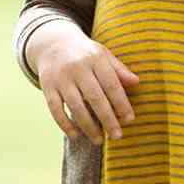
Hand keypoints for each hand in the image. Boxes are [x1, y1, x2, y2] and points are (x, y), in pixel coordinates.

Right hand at [27, 22, 139, 145]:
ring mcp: (61, 78)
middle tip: (117, 136)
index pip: (111, 84)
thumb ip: (119, 70)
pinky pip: (55, 109)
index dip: (121, 103)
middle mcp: (77, 67)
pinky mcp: (47, 86)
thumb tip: (137, 83)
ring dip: (88, 126)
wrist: (52, 43)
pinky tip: (76, 136)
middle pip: (95, 97)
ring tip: (99, 140)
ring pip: (75, 106)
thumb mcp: (103, 55)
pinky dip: (65, 124)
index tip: (129, 120)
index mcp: (95, 58)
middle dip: (107, 119)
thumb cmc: (85, 53)